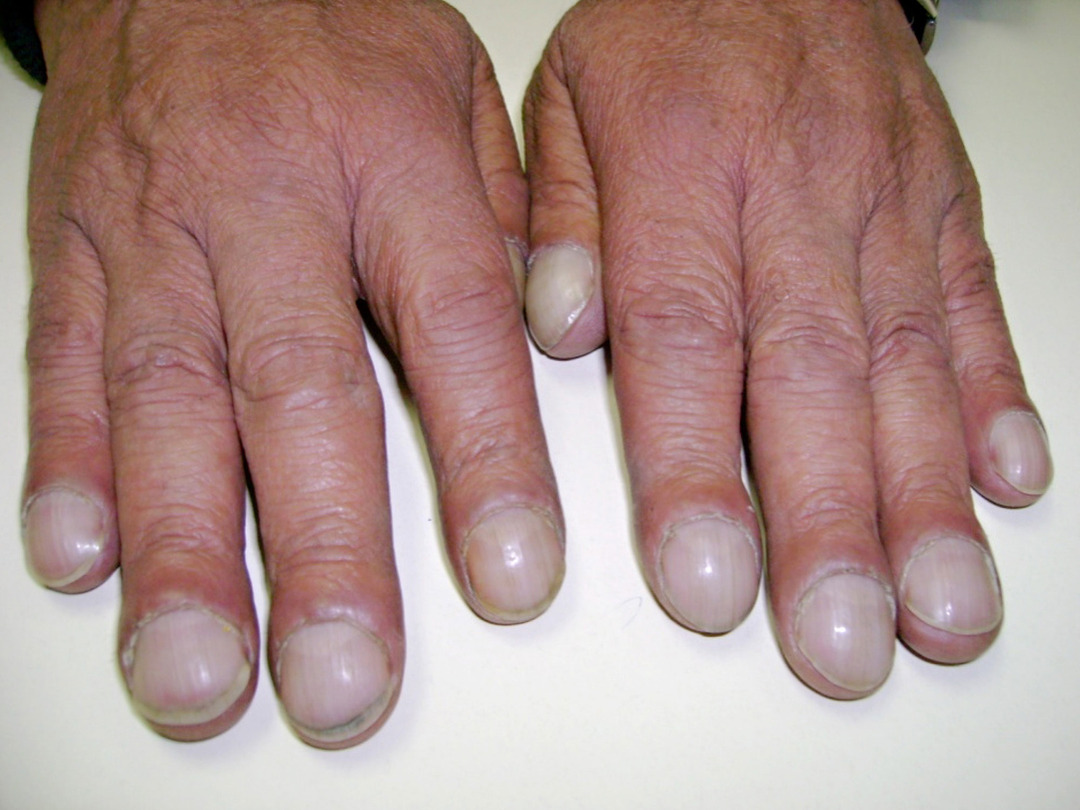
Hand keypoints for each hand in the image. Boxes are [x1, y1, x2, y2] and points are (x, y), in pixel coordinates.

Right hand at [22, 0, 563, 746]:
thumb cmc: (342, 42)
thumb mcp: (461, 104)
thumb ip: (500, 235)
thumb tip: (553, 354)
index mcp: (393, 161)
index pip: (456, 331)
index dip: (485, 463)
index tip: (511, 577)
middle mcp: (268, 203)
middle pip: (297, 394)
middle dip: (319, 552)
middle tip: (343, 681)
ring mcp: (155, 233)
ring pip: (164, 406)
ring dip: (180, 553)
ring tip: (199, 672)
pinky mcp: (73, 254)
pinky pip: (65, 368)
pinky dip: (69, 473)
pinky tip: (81, 565)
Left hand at [524, 0, 1051, 696]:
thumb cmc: (665, 27)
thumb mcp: (566, 99)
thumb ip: (561, 224)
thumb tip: (557, 335)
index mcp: (684, 169)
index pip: (687, 339)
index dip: (697, 471)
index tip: (706, 585)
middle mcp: (796, 196)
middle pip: (812, 379)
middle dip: (831, 525)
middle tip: (842, 644)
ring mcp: (886, 206)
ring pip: (910, 366)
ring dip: (928, 500)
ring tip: (940, 611)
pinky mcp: (945, 209)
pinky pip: (975, 309)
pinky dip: (998, 403)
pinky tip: (1009, 490)